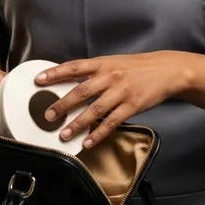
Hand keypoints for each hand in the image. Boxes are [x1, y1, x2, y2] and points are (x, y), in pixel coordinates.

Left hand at [33, 51, 190, 147]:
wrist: (166, 70)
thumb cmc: (137, 67)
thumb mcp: (113, 62)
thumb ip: (94, 71)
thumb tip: (70, 80)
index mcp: (102, 63)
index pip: (73, 67)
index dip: (55, 73)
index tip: (38, 80)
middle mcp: (110, 77)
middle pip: (81, 91)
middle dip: (62, 104)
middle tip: (47, 116)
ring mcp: (121, 92)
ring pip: (95, 110)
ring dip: (77, 124)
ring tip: (63, 134)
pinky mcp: (132, 106)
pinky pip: (112, 122)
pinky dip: (98, 133)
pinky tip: (88, 142)